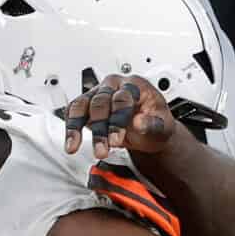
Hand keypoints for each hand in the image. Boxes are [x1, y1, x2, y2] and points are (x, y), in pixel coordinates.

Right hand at [60, 72, 177, 161]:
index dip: (117, 120)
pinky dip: (70, 128)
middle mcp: (114, 85)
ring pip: (81, 105)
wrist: (148, 127)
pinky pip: (73, 112)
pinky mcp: (87, 105)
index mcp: (135, 85)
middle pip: (100, 102)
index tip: (116, 140)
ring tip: (74, 146)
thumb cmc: (155, 121)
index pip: (122, 98)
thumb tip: (139, 123)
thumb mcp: (164, 126)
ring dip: (76, 127)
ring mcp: (98, 93)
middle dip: (99, 128)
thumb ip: (153, 124)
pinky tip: (70, 143)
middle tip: (101, 150)